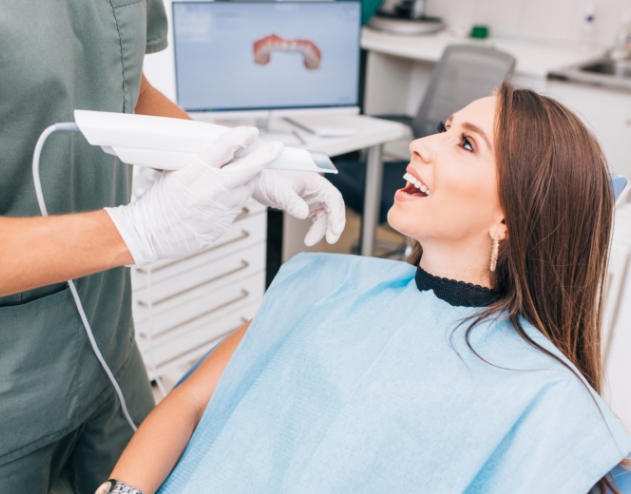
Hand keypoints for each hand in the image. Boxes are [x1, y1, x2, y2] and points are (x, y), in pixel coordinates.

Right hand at [106, 127, 283, 265]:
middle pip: (248, 168)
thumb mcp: (174, 173)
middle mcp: (211, 190)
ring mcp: (219, 208)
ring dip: (251, 177)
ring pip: (248, 187)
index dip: (243, 136)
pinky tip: (228, 195)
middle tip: (276, 147)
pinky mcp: (223, 223)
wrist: (149, 234)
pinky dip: (237, 196)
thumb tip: (221, 151)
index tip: (252, 132)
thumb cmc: (158, 203)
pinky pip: (238, 206)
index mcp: (195, 171)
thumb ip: (199, 162)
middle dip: (266, 155)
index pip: (225, 146)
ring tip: (247, 172)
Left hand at [252, 170, 345, 245]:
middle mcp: (316, 187)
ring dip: (322, 229)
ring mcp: (312, 196)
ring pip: (326, 214)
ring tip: (310, 241)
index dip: (337, 214)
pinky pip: (318, 217)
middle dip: (333, 224)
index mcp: (313, 180)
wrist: (255, 179)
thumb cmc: (266, 178)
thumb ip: (291, 202)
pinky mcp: (306, 203)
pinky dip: (316, 228)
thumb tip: (304, 214)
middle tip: (330, 240)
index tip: (335, 231)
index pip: (333, 196)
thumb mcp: (278, 190)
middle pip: (333, 206)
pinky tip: (310, 237)